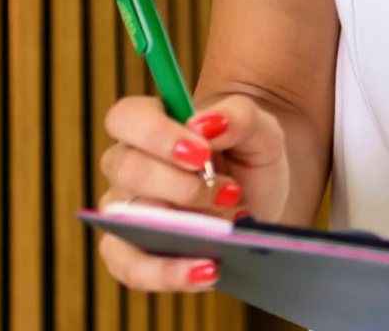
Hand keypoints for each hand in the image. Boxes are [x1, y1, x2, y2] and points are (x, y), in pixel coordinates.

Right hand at [94, 94, 292, 292]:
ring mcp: (125, 212)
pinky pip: (132, 268)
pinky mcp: (132, 253)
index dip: (158, 135)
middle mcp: (128, 165)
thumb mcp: (261, 129)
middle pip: (128, 170)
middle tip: (229, 192)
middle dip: (182, 187)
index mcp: (151, 123)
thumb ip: (239, 116)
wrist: (264, 194)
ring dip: (179, 229)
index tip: (202, 153)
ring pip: (125, 221)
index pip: (127, 118)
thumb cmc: (251, 153)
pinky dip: (168, 273)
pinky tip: (209, 270)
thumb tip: (205, 124)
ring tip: (227, 233)